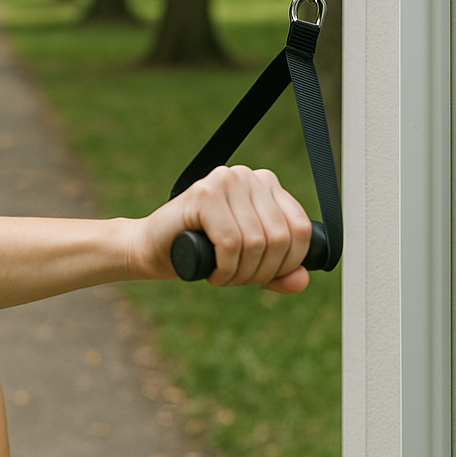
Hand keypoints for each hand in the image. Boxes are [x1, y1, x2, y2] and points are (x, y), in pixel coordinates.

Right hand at [133, 165, 311, 292]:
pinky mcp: (204, 194)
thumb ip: (279, 272)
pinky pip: (231, 242)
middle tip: (238, 279)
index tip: (265, 276)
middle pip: (279, 237)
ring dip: (240, 274)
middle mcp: (247, 176)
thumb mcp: (249, 263)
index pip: (301, 228)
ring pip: (256, 242)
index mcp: (266, 184)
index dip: (289, 263)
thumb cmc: (203, 251)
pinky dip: (225, 268)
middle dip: (262, 272)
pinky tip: (213, 272)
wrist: (153, 248)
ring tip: (223, 276)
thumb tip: (302, 280)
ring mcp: (225, 181)